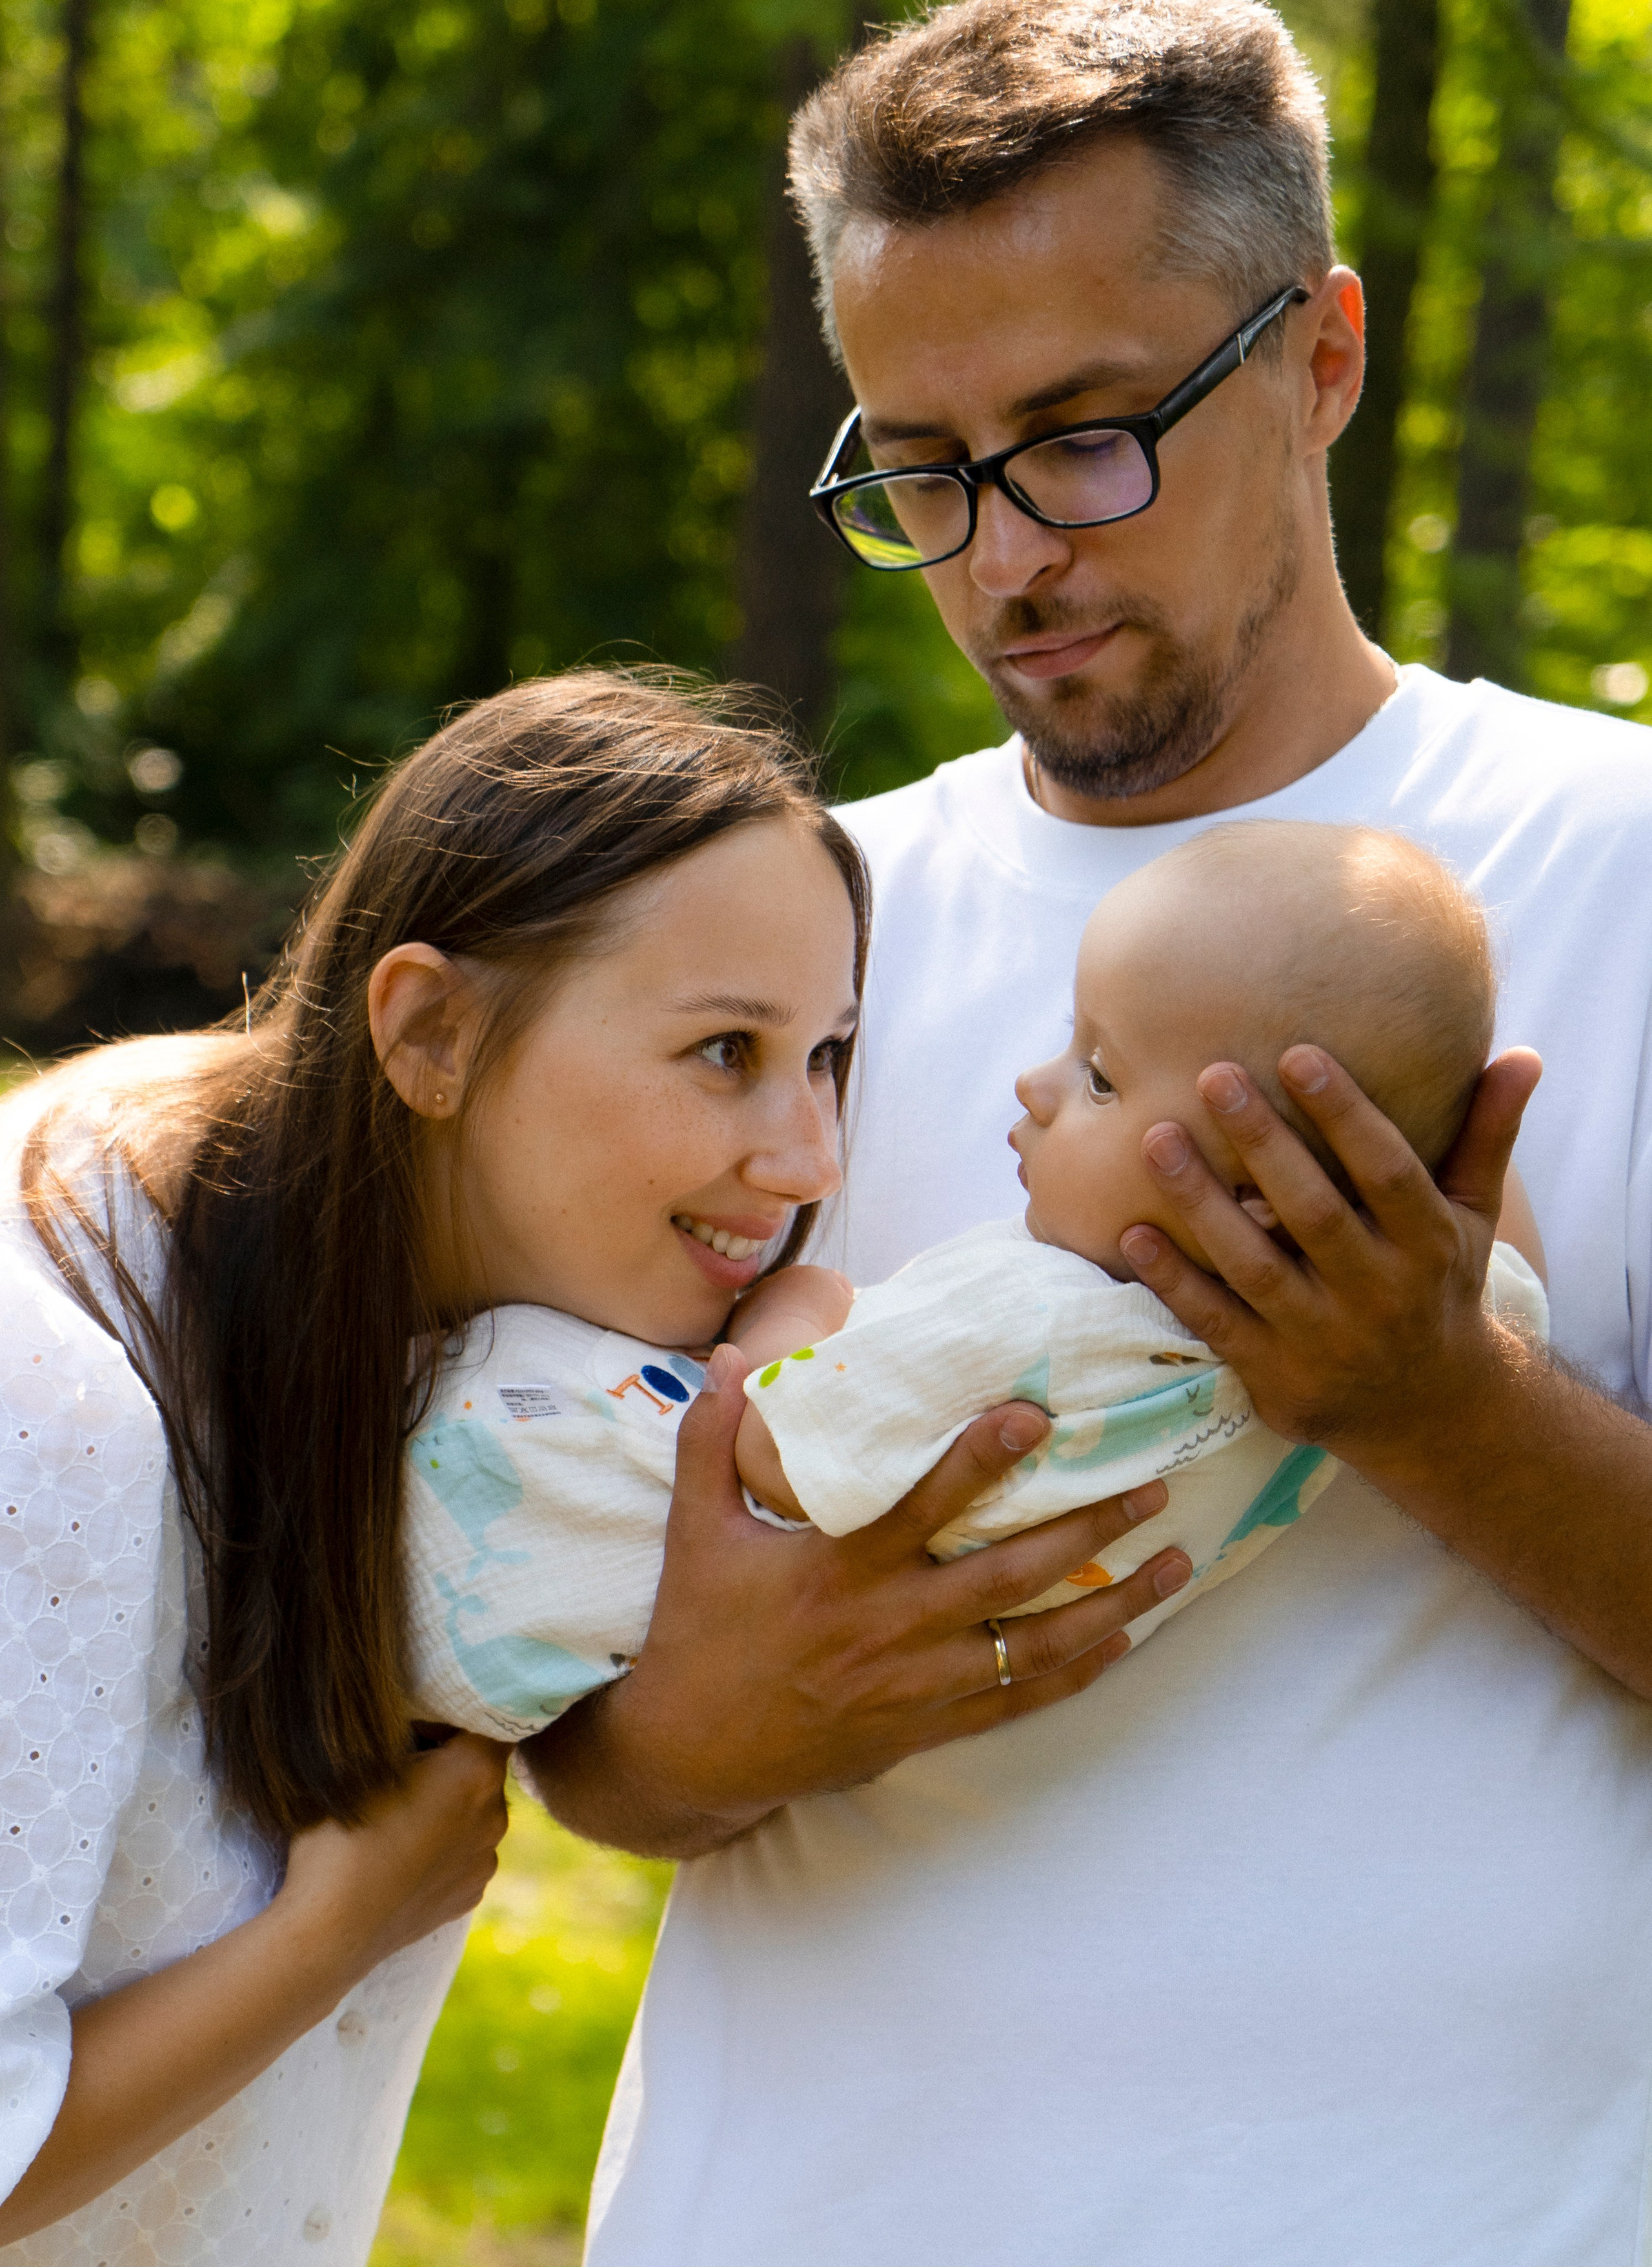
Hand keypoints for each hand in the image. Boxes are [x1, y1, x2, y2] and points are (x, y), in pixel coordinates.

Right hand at [278, 1732, 510, 1981]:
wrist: (328, 1933)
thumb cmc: (339, 1839)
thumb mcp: (359, 1765)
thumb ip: (401, 1733)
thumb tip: (416, 1723)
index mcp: (476, 1772)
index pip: (487, 1719)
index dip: (451, 1715)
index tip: (416, 1726)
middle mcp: (495, 1815)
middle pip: (481, 1767)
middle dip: (449, 1761)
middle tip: (402, 1769)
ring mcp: (485, 1859)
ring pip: (473, 1812)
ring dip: (447, 1806)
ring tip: (398, 1819)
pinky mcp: (470, 1894)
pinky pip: (464, 1853)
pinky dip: (444, 1846)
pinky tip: (403, 1855)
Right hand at [522, 1346, 1188, 1850]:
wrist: (688, 1754)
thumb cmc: (696, 1632)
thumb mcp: (694, 1531)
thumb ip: (710, 1441)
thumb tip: (726, 1356)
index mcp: (838, 1569)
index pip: (925, 1505)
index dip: (982, 1458)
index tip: (1037, 1415)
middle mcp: (890, 1626)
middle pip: (1009, 1576)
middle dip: (1088, 1531)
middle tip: (1153, 1488)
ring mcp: (915, 1685)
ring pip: (1033, 1646)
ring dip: (1111, 1606)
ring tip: (1175, 1566)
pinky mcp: (923, 1729)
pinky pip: (1016, 1703)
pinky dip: (1075, 1673)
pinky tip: (1122, 1642)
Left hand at [1117, 1044, 1541, 1477]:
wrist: (1430, 1411)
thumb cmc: (1440, 1285)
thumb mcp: (1470, 1216)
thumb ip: (1485, 1136)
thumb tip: (1522, 1054)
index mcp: (1428, 1245)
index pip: (1386, 1171)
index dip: (1344, 1113)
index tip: (1297, 1053)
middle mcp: (1380, 1295)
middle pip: (1314, 1213)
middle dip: (1263, 1143)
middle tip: (1212, 1074)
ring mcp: (1325, 1341)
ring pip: (1256, 1267)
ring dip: (1202, 1204)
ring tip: (1156, 1140)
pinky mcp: (1277, 1379)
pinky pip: (1217, 1324)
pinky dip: (1174, 1281)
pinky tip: (1132, 1232)